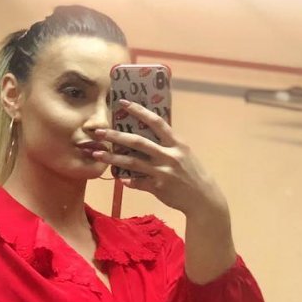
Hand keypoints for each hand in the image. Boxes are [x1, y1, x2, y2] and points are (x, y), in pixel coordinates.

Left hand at [93, 102, 228, 219]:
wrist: (203, 198)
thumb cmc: (193, 173)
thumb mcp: (184, 154)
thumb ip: (167, 144)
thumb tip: (148, 133)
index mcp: (177, 143)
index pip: (156, 122)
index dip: (139, 111)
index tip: (123, 103)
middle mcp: (169, 155)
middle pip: (138, 141)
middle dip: (116, 135)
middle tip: (98, 131)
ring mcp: (163, 172)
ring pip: (132, 162)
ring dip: (113, 157)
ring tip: (97, 153)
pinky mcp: (158, 188)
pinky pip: (137, 182)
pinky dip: (127, 180)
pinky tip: (119, 178)